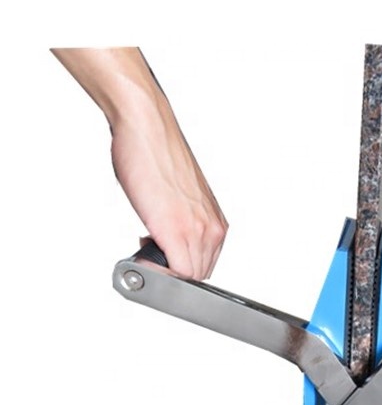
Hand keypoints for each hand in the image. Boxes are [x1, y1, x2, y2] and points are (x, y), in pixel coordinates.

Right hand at [111, 106, 227, 279]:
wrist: (147, 128)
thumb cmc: (157, 156)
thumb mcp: (181, 201)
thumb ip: (184, 226)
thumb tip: (172, 244)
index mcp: (216, 223)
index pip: (204, 266)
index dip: (180, 268)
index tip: (162, 256)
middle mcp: (212, 228)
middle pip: (198, 274)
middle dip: (172, 270)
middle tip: (150, 250)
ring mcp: (199, 230)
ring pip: (189, 276)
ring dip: (164, 269)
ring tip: (147, 243)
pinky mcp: (178, 230)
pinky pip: (178, 272)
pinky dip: (159, 270)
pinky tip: (143, 247)